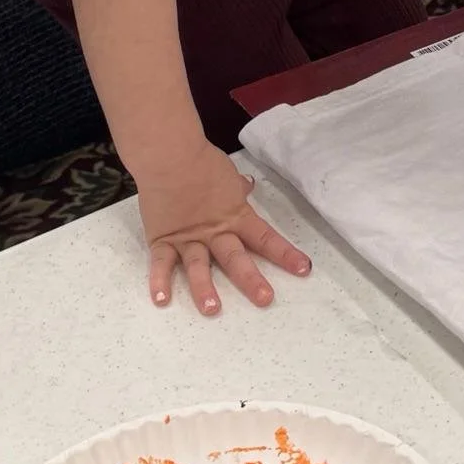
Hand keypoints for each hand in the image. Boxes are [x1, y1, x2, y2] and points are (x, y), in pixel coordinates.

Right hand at [136, 136, 310, 315]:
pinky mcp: (162, 239)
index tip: (304, 269)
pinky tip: (161, 300)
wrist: (168, 154)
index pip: (265, 238)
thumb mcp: (227, 174)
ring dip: (204, 288)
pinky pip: (161, 263)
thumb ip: (237, 187)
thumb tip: (248, 186)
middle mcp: (214, 232)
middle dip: (251, 280)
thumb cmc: (201, 161)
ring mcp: (188, 238)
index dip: (285, 254)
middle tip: (265, 299)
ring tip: (212, 308)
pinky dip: (159, 281)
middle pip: (235, 258)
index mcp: (235, 216)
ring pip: (198, 266)